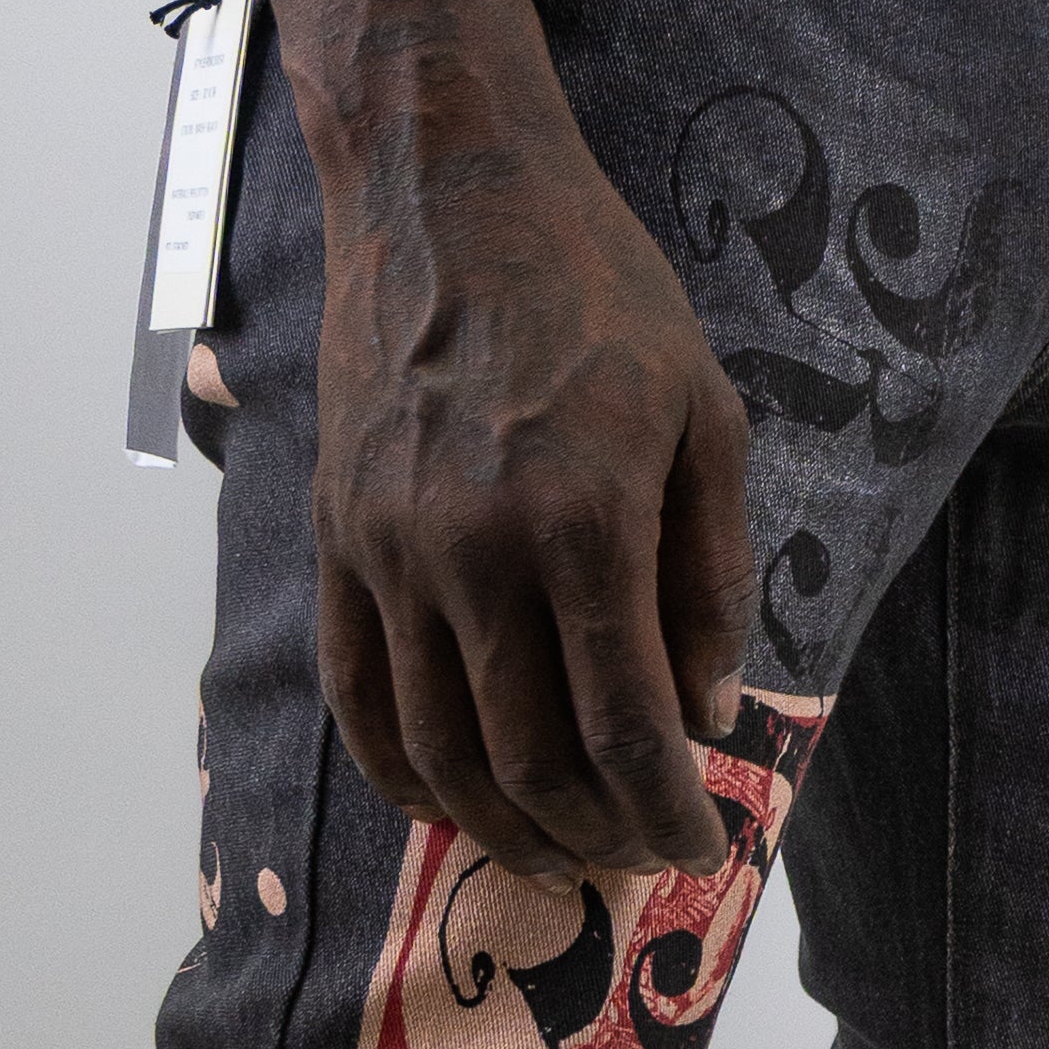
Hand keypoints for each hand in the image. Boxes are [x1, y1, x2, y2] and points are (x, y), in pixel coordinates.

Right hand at [308, 74, 757, 877]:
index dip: (668, 815)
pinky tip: (451, 804)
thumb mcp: (708, 416)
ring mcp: (389, 552)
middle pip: (531, 762)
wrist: (447, 189)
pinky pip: (357, 696)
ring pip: (439, 750)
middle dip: (596, 836)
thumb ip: (711, 578)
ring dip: (504, 826)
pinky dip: (403, 774)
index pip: (627, 729)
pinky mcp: (336, 540)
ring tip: (559, 850)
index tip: (700, 851)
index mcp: (584, 522)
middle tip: (638, 859)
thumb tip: (707, 715)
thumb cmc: (599, 290)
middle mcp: (474, 552)